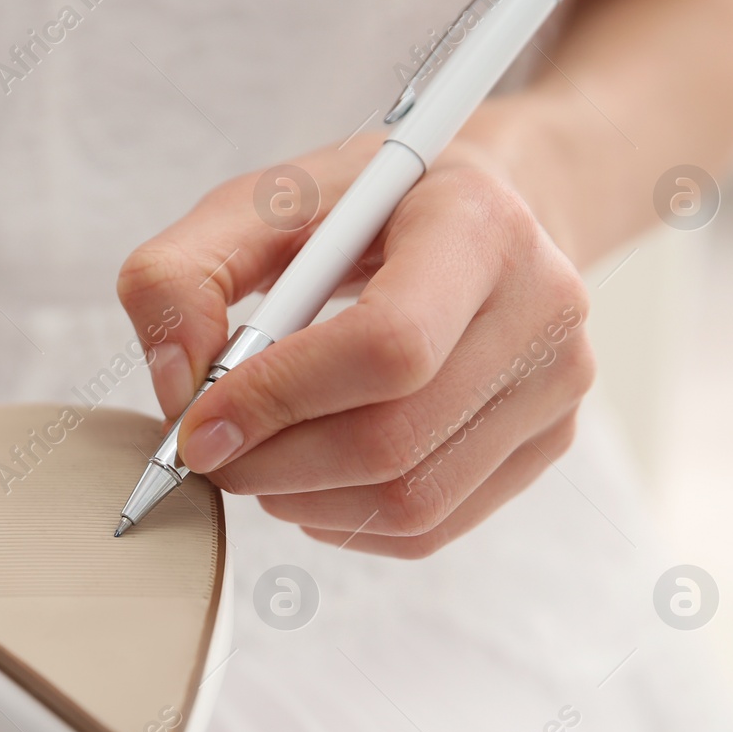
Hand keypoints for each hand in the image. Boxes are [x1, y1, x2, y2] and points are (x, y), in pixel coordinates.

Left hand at [117, 102, 594, 557]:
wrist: (478, 213)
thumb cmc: (362, 210)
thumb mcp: (257, 204)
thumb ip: (179, 275)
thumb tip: (176, 389)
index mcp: (475, 223)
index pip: (388, 346)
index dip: (278, 399)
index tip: (197, 424)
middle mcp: (541, 305)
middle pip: (393, 438)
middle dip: (274, 463)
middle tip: (211, 452)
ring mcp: (556, 382)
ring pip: (411, 500)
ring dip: (301, 500)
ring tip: (258, 458)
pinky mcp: (549, 441)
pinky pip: (432, 527)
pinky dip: (346, 520)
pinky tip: (313, 476)